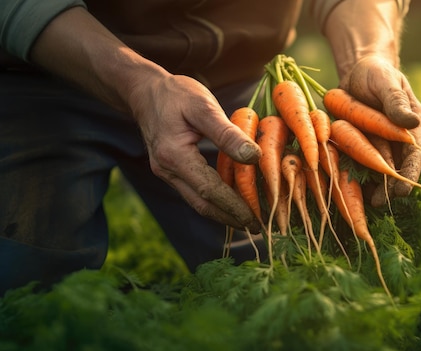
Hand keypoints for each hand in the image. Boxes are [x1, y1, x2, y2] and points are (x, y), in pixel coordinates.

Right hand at [129, 74, 261, 230]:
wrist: (144, 90)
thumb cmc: (176, 94)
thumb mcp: (203, 106)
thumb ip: (227, 133)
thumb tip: (253, 157)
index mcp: (174, 156)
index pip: (209, 190)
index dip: (234, 207)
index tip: (256, 220)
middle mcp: (167, 170)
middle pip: (202, 204)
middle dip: (230, 218)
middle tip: (258, 228)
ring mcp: (167, 172)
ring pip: (197, 201)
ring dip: (223, 213)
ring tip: (249, 220)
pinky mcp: (171, 170)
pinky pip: (194, 191)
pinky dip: (214, 200)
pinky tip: (232, 202)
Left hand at [340, 56, 420, 206]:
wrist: (356, 71)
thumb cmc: (378, 74)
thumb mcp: (387, 83)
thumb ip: (396, 102)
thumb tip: (413, 121)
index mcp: (411, 128)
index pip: (414, 156)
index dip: (409, 174)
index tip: (402, 190)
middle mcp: (395, 141)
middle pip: (394, 168)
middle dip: (387, 187)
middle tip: (378, 202)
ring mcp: (376, 144)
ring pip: (375, 169)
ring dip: (369, 185)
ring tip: (363, 203)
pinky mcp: (358, 145)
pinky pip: (355, 162)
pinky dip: (350, 173)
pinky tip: (343, 185)